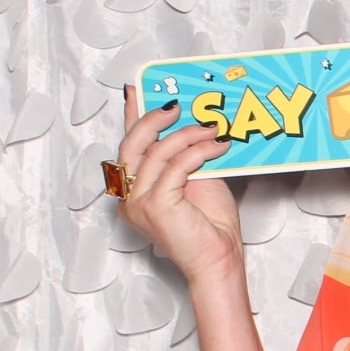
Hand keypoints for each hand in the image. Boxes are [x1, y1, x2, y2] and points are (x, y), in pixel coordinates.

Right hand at [113, 83, 242, 285]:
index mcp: (135, 192)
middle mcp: (130, 198)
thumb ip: (185, 158)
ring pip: (157, 152)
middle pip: (133, 144)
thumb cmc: (210, 228)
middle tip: (177, 105)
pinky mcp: (157, 205)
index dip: (133, 117)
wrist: (219, 260)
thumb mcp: (196, 181)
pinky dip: (198, 152)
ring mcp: (140, 203)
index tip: (137, 90)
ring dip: (187, 135)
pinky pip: (176, 166)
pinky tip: (216, 146)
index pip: (130, 147)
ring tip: (212, 128)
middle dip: (154, 119)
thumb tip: (192, 127)